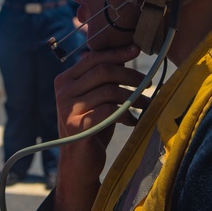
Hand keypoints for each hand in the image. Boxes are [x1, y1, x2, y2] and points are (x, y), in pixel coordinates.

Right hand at [52, 43, 147, 210]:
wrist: (79, 161)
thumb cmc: (92, 126)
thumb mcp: (94, 98)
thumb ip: (101, 79)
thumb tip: (125, 54)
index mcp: (65, 80)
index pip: (93, 58)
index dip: (117, 53)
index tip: (137, 49)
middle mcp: (63, 91)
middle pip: (103, 71)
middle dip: (130, 75)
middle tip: (148, 82)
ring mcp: (68, 108)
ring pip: (109, 91)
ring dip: (134, 96)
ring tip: (147, 104)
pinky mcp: (78, 126)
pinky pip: (109, 110)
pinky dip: (126, 114)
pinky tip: (132, 120)